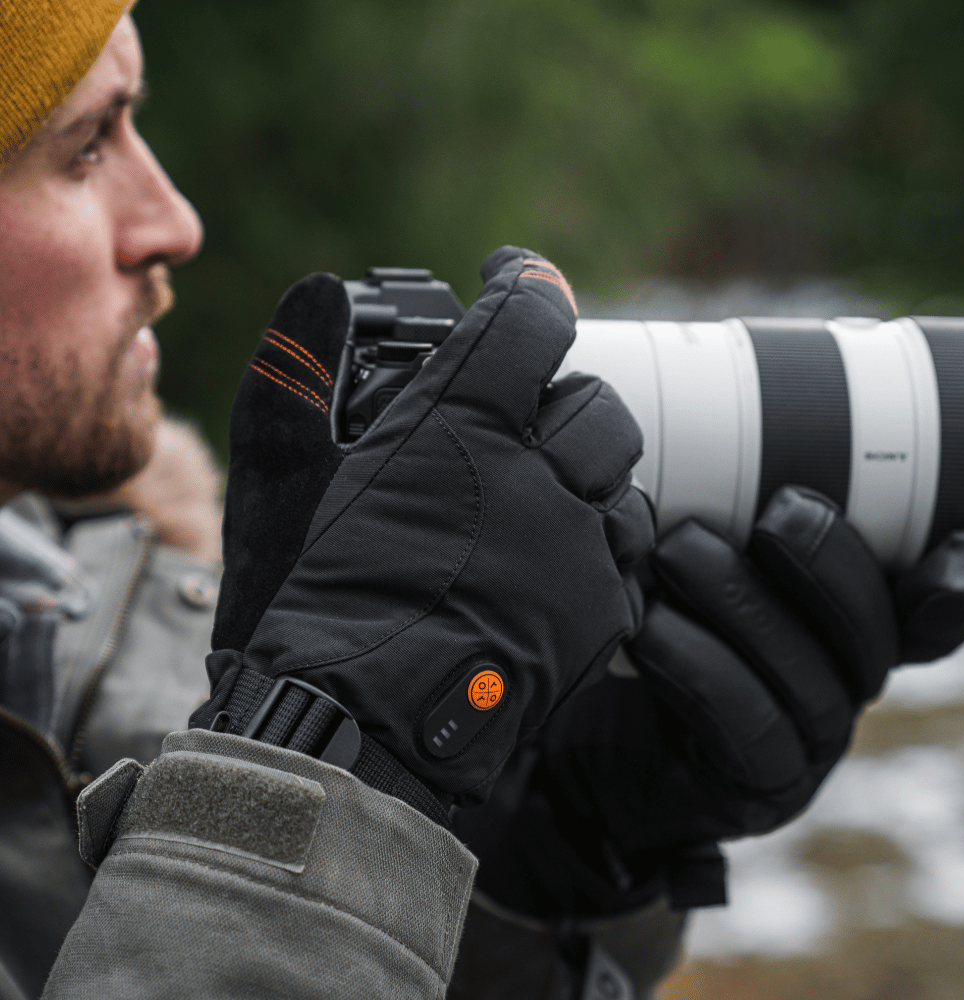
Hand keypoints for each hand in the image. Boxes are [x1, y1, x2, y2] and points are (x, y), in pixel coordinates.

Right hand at [190, 247, 653, 814]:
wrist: (353, 728)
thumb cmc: (309, 603)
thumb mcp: (279, 477)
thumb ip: (298, 372)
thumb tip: (319, 295)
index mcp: (460, 425)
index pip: (530, 317)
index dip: (527, 282)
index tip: (513, 278)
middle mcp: (536, 475)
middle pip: (596, 403)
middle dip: (561, 400)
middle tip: (521, 419)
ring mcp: (577, 548)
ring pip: (622, 479)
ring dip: (585, 478)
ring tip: (539, 499)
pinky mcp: (601, 613)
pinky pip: (625, 556)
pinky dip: (594, 546)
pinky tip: (549, 565)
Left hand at [456, 486, 963, 913]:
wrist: (579, 735)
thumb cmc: (636, 624)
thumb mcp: (673, 559)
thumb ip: (706, 512)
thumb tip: (690, 415)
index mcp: (838, 626)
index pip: (925, 611)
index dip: (958, 585)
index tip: (953, 543)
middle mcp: (836, 682)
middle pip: (873, 634)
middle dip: (832, 564)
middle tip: (776, 514)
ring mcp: (804, 742)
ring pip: (810, 678)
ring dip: (744, 605)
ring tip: (676, 551)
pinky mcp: (754, 785)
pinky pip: (748, 727)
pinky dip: (699, 667)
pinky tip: (650, 628)